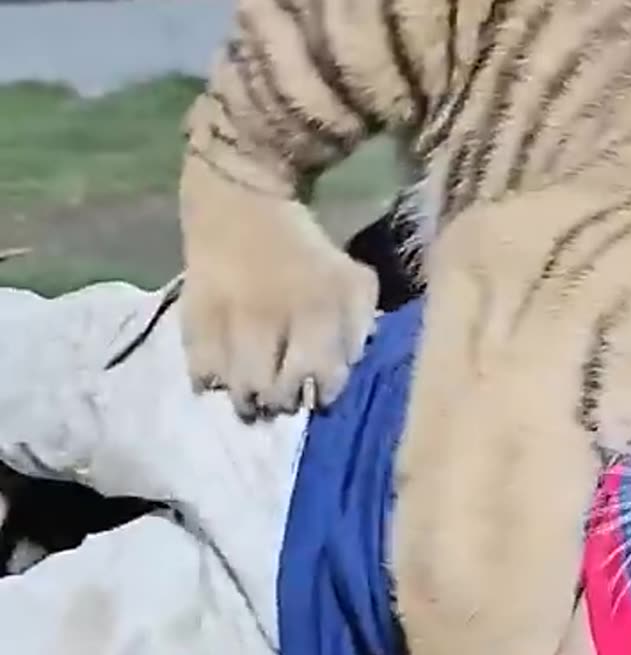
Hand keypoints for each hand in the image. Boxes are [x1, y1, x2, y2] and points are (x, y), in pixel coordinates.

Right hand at [179, 158, 377, 418]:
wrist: (242, 198)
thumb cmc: (307, 247)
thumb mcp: (352, 277)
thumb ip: (359, 323)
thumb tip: (349, 365)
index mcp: (318, 308)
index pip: (323, 377)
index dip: (323, 394)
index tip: (319, 393)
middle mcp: (273, 319)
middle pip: (275, 391)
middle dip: (282, 401)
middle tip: (282, 398)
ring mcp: (229, 319)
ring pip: (236, 386)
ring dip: (246, 397)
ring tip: (251, 395)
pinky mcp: (193, 314)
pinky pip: (198, 366)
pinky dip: (209, 379)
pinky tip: (219, 377)